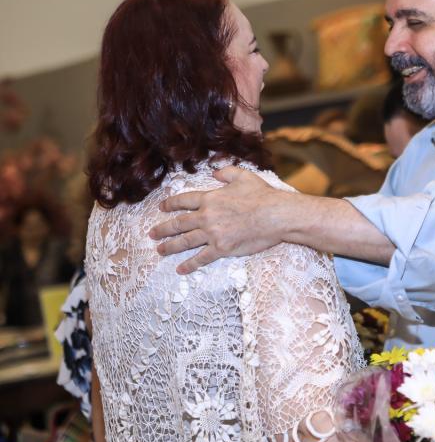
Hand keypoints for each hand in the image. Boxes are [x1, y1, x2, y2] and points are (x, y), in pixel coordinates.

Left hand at [149, 166, 288, 273]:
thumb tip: (215, 172)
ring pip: (185, 241)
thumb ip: (226, 172)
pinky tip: (180, 269)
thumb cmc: (262, 195)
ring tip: (160, 250)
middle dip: (163, 229)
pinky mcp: (222, 249)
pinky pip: (201, 258)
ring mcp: (213, 234)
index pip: (184, 201)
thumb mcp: (243, 176)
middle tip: (152, 234)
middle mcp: (207, 216)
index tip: (162, 207)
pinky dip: (189, 265)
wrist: (275, 215)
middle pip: (179, 223)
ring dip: (170, 247)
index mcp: (210, 198)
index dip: (170, 204)